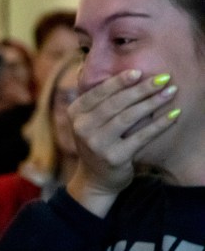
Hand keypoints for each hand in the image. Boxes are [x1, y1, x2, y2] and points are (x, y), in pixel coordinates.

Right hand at [67, 69, 178, 216]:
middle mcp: (82, 128)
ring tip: (171, 91)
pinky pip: (141, 136)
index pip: (99, 92)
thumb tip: (131, 73)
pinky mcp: (114, 158)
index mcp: (75, 113)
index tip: (139, 72)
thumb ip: (101, 100)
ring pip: (128, 117)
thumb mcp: (91, 120)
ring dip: (152, 102)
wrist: (95, 178)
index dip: (119, 81)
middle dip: (141, 89)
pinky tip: (174, 114)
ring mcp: (97, 144)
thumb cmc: (99, 142)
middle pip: (116, 103)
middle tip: (163, 78)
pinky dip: (159, 124)